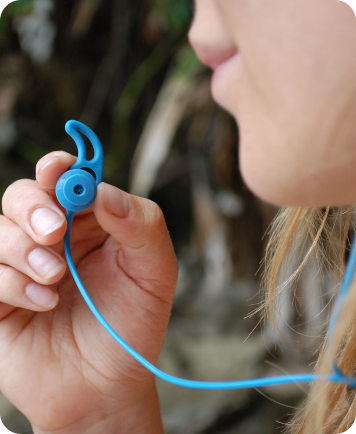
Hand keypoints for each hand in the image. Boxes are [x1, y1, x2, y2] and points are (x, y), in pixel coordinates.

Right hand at [0, 151, 177, 432]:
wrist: (106, 384)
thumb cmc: (133, 321)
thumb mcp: (155, 271)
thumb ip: (141, 224)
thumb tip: (105, 191)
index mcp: (91, 222)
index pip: (67, 178)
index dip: (59, 167)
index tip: (58, 170)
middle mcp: (54, 237)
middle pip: (23, 195)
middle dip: (34, 208)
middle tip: (55, 232)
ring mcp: (23, 264)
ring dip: (24, 250)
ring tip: (56, 278)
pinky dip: (11, 282)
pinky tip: (43, 303)